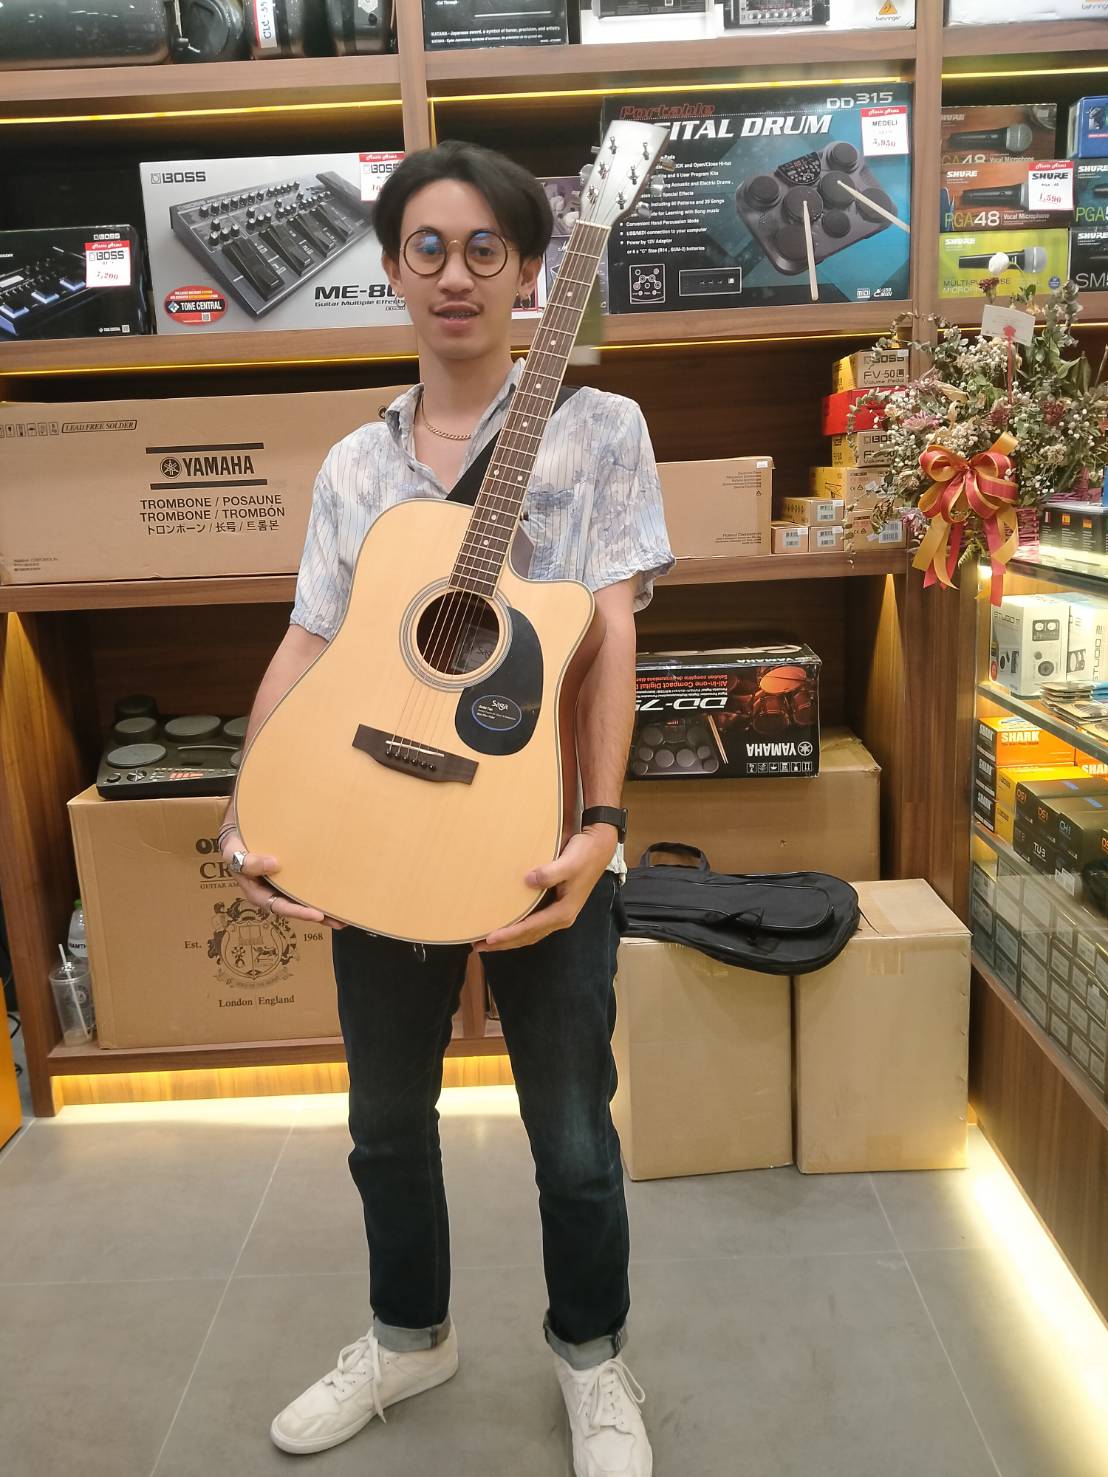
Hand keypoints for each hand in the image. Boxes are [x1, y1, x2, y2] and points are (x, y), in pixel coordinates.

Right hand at [221, 831, 345, 930]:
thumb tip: (274, 865)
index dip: (298, 912)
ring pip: (304, 899)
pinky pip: (308, 883)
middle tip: (339, 922)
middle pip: (296, 908)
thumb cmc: (235, 841)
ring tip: (345, 914)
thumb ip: (247, 862)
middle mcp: (272, 891)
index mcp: (257, 891)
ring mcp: (284, 884)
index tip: (317, 915)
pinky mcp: (294, 874)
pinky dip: (322, 888)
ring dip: (324, 907)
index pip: (279, 906)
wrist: (240, 825)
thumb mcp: (233, 851)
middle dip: (317, 916)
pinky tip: (338, 891)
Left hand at [475, 824, 615, 952]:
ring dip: (509, 939)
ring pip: (530, 933)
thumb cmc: (584, 854)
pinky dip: (518, 929)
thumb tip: (528, 880)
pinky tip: (507, 926)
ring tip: (486, 942)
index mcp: (563, 912)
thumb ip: (550, 873)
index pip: (530, 928)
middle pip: (528, 936)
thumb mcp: (569, 863)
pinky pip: (533, 924)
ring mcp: (558, 913)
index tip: (489, 938)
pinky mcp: (555, 906)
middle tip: (478, 946)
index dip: (509, 935)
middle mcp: (560, 917)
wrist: (599, 847)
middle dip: (504, 943)